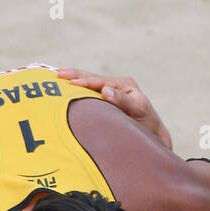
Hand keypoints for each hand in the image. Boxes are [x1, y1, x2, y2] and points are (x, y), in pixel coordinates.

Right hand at [56, 68, 171, 147]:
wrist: (153, 137)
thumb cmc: (146, 126)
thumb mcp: (137, 110)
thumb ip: (122, 100)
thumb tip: (105, 91)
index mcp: (124, 85)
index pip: (100, 82)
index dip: (84, 81)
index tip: (70, 82)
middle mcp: (117, 86)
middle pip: (92, 79)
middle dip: (74, 75)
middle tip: (57, 73)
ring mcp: (111, 94)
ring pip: (89, 86)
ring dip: (73, 80)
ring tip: (56, 76)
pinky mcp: (106, 103)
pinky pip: (90, 95)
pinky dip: (77, 91)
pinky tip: (65, 89)